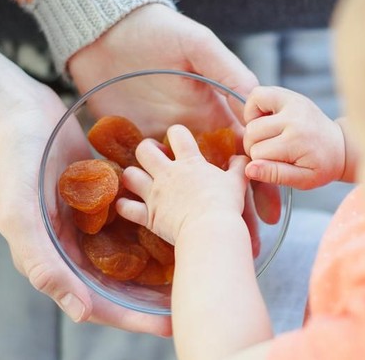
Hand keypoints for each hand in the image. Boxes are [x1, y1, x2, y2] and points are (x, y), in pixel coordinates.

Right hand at [0, 19, 170, 335]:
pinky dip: (150, 222)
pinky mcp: (96, 194)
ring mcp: (84, 220)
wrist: (14, 109)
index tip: (169, 325)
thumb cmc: (12, 161)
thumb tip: (81, 313)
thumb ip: (44, 264)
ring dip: (155, 263)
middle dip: (151, 296)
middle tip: (191, 300)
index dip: (132, 318)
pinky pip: (127, 216)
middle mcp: (69, 245)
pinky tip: (179, 223)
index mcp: (51, 258)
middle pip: (116, 282)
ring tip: (193, 266)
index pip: (96, 302)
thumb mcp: (19, 215)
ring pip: (125, 251)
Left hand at [68, 3, 280, 224]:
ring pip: (176, 186)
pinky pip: (133, 179)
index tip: (270, 214)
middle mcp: (186, 134)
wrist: (106, 33)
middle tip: (242, 243)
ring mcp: (155, 141)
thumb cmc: (158, 34)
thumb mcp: (199, 48)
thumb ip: (227, 72)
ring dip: (186, 215)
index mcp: (209, 115)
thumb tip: (258, 102)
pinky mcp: (125, 144)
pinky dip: (136, 202)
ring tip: (200, 245)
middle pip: (212, 181)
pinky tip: (145, 227)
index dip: (258, 183)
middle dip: (229, 212)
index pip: (241, 156)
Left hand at [117, 125, 249, 243]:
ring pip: (130, 175)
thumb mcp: (237, 182)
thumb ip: (238, 167)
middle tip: (154, 159)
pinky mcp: (148, 215)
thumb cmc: (225, 205)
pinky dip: (124, 206)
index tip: (178, 141)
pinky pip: (126, 208)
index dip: (176, 133)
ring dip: (132, 177)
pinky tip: (126, 205)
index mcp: (189, 163)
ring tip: (139, 181)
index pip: (177, 134)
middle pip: (144, 150)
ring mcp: (154, 194)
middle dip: (146, 150)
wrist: (211, 230)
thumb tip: (240, 158)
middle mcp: (167, 174)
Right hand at [243, 86, 345, 189]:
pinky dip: (254, 108)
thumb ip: (275, 175)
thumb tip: (249, 169)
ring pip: (251, 117)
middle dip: (255, 146)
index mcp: (297, 141)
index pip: (257, 153)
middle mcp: (293, 118)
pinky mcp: (289, 95)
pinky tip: (265, 120)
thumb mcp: (302, 180)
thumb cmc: (321, 165)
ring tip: (268, 137)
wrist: (340, 146)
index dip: (260, 162)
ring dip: (254, 129)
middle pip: (252, 134)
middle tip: (270, 152)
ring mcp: (291, 103)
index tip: (274, 164)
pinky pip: (257, 95)